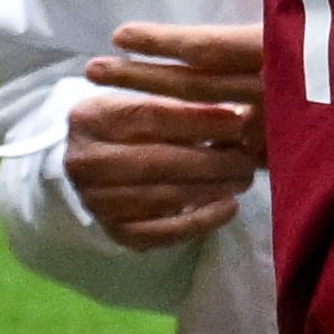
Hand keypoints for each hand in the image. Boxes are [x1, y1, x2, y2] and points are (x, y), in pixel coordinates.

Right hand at [63, 18, 263, 248]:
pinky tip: (229, 206)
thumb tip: (241, 114)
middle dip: (212, 160)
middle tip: (248, 157)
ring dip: (211, 188)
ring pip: (163, 197)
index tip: (239, 118)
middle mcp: (84, 162)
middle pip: (157, 161)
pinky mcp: (115, 231)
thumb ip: (185, 105)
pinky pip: (162, 232)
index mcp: (90, 119)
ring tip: (244, 178)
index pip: (148, 116)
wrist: (96, 165)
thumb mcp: (147, 101)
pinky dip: (200, 220)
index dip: (198, 118)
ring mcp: (96, 201)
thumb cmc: (134, 126)